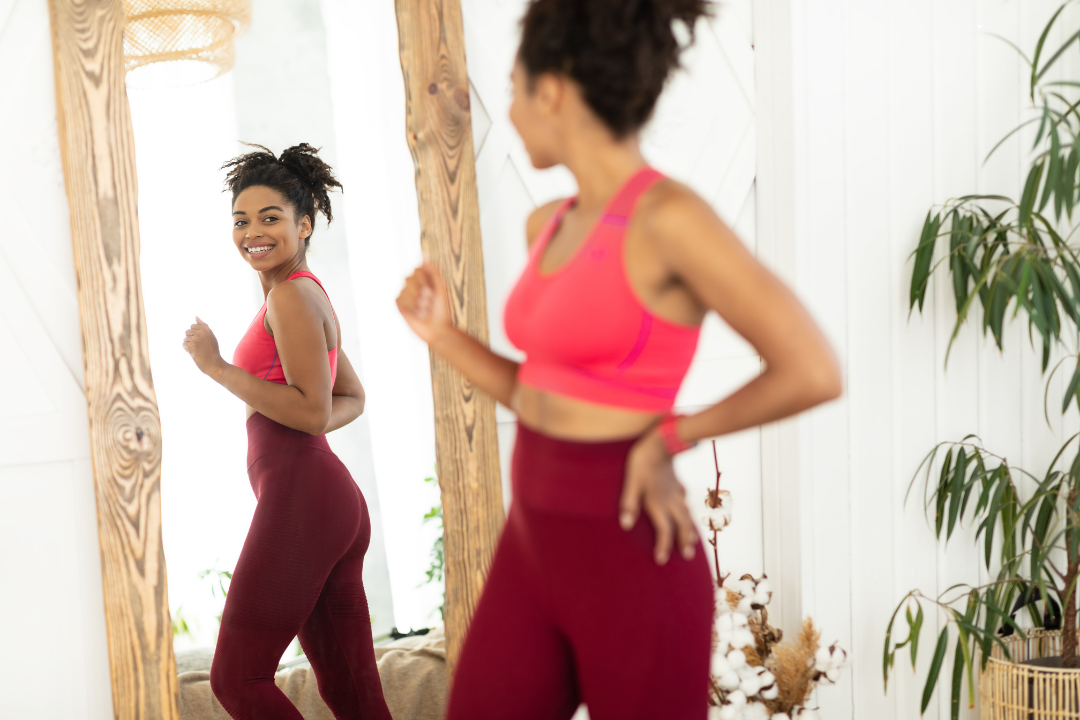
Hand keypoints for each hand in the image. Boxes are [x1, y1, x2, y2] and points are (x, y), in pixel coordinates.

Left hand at [183, 317, 225, 378]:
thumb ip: (203, 326)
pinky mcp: (191, 346)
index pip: (193, 326)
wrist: (215, 364)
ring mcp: (196, 339)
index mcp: (207, 329)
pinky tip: (194, 353)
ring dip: (189, 345)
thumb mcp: (211, 336)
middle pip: (187, 332)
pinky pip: (184, 344)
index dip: (195, 334)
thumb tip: (195, 316)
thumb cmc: (213, 351)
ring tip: (198, 350)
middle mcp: (201, 333)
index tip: (201, 341)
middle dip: (191, 339)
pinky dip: (187, 349)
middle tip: (199, 347)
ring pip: (185, 338)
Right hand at [396, 261, 452, 345]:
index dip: (426, 279)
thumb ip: (432, 270)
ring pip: (405, 288)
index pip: (418, 269)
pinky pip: (399, 299)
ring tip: (424, 309)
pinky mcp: (400, 306)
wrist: (437, 329)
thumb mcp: (440, 287)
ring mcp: (406, 296)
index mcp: (424, 280)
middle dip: (422, 290)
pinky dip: (409, 306)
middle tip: (430, 301)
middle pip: (409, 277)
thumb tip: (424, 253)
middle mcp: (414, 287)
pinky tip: (415, 313)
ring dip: (417, 300)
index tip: (433, 290)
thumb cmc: (441, 310)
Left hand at [620, 430, 697, 564]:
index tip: (661, 560)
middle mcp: (670, 500)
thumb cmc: (643, 461)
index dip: (663, 546)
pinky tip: (686, 505)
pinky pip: (684, 498)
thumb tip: (626, 525)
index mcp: (658, 502)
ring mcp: (675, 490)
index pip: (664, 530)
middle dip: (683, 541)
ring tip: (692, 539)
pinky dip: (686, 506)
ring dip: (689, 528)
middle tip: (687, 556)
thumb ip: (629, 503)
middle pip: (681, 524)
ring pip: (686, 513)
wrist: (661, 441)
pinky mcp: (676, 481)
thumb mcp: (632, 482)